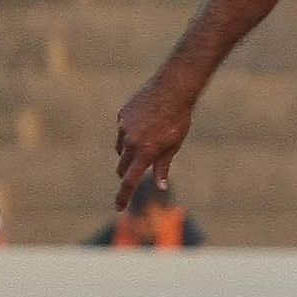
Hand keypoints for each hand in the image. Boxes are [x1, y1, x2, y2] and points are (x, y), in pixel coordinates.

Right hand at [115, 74, 194, 209]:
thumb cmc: (178, 119)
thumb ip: (163, 167)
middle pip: (122, 167)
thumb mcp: (173, 146)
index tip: (119, 207)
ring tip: (147, 140)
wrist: (173, 88)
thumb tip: (161, 187)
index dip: (123, 196)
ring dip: (129, 151)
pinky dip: (130, 132)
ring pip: (121, 148)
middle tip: (136, 171)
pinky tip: (144, 123)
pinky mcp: (122, 114)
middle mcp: (131, 141)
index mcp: (145, 152)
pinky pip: (122, 130)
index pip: (130, 181)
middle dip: (127, 172)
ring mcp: (124, 127)